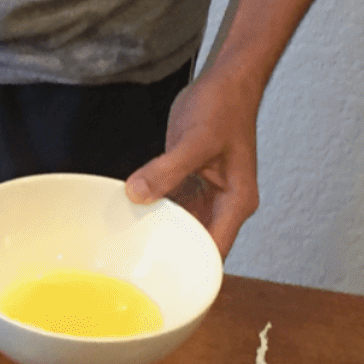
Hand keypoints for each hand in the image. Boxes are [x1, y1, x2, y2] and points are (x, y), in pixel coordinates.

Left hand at [124, 68, 261, 261]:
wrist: (226, 81)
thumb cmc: (224, 108)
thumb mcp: (194, 141)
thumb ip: (166, 170)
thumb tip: (137, 194)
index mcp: (236, 203)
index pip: (214, 250)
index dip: (192, 270)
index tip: (162, 282)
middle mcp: (224, 204)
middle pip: (196, 242)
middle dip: (169, 253)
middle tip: (134, 266)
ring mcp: (208, 194)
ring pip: (181, 224)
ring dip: (159, 230)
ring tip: (128, 244)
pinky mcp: (192, 180)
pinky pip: (172, 202)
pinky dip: (155, 207)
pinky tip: (131, 211)